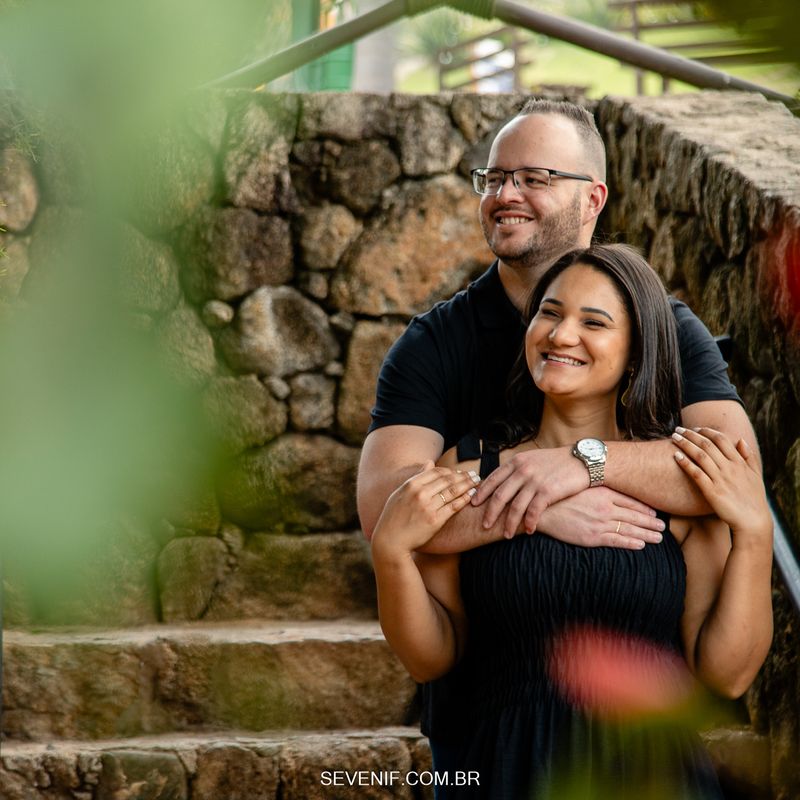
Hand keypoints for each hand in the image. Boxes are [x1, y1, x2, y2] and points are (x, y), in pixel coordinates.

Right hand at [372, 462, 478, 554]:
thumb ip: (416, 477)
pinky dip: (464, 499)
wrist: (389, 541)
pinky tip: (472, 494)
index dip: (451, 471)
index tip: (460, 472)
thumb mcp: (400, 493)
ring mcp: (428, 507)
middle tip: (474, 474)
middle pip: (447, 480)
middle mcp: (420, 493)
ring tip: (477, 482)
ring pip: (453, 491)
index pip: (436, 472)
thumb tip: (430, 462)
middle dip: (463, 476)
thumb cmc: (393, 517)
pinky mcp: (435, 521)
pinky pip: (453, 506)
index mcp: (411, 485)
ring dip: (467, 484)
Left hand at [470, 446, 587, 537]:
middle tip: (484, 525)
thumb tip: (503, 481)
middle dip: (490, 513)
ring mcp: (534, 481)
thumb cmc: (558, 462)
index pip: (493, 479)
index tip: (473, 504)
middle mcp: (522, 470)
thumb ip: (518, 469)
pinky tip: (528, 530)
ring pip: (514, 507)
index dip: (481, 493)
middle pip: (499, 496)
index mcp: (517, 462)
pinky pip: (533, 512)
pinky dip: (529, 523)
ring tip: (507, 535)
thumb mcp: (533, 459)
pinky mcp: (547, 491)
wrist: (583, 460)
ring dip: (509, 523)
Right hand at [539, 487, 664, 548]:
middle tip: (663, 527)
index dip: (645, 507)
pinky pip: (617, 541)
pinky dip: (631, 543)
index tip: (655, 512)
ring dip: (647, 534)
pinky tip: (641, 545)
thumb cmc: (558, 496)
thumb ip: (596, 487)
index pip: (631, 501)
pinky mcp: (593, 536)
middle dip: (651, 522)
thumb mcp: (580, 486)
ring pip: (630, 529)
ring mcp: (600, 522)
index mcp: (603, 492)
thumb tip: (607, 487)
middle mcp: (605, 507)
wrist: (541, 509)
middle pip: (635, 515)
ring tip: (658, 537)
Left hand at [672, 427, 770, 538]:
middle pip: (707, 445)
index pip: (721, 439)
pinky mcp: (711, 491)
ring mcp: (720, 479)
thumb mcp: (756, 476)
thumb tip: (741, 440)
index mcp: (739, 463)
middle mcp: (729, 468)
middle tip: (678, 429)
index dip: (706, 431)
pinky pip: (696, 473)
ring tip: (674, 437)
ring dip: (685, 444)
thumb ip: (749, 457)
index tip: (695, 428)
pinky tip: (676, 456)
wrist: (752, 522)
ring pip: (700, 455)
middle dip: (691, 434)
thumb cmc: (754, 499)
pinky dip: (685, 463)